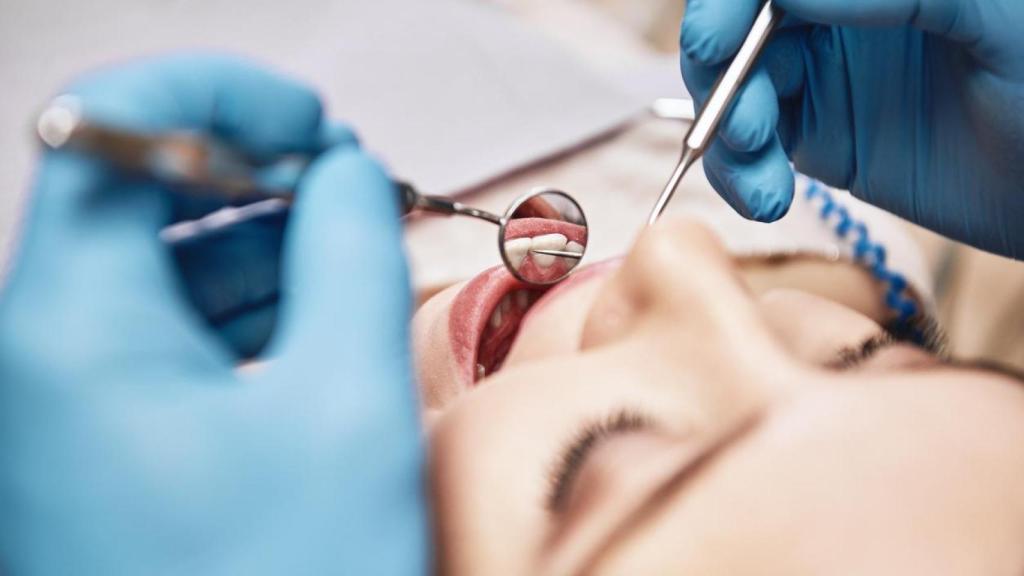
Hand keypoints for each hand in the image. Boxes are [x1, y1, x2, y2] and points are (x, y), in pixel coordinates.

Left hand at [0, 55, 427, 574]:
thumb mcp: (346, 403)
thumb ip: (350, 254)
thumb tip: (346, 174)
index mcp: (72, 330)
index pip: (112, 131)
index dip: (218, 95)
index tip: (306, 117)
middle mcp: (42, 357)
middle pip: (137, 194)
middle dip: (252, 166)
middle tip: (348, 178)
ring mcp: (68, 404)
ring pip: (159, 264)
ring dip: (258, 234)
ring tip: (350, 237)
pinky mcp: (105, 442)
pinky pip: (170, 331)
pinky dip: (246, 300)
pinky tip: (316, 304)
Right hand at [680, 0, 1023, 257]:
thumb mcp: (992, 20)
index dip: (728, 6)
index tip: (715, 47)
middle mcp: (841, 15)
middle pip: (739, 28)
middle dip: (722, 79)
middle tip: (739, 128)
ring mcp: (826, 75)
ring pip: (736, 90)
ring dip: (728, 138)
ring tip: (761, 184)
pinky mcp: (819, 137)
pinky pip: (751, 148)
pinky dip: (740, 174)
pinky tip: (764, 197)